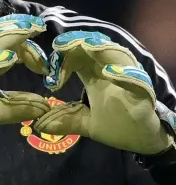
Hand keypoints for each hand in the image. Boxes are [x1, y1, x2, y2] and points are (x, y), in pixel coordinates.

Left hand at [34, 31, 175, 155]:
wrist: (145, 140)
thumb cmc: (119, 126)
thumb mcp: (86, 124)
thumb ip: (65, 121)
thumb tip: (38, 125)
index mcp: (96, 76)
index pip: (76, 58)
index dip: (62, 59)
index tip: (48, 76)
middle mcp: (111, 73)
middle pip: (94, 50)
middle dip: (77, 44)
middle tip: (60, 45)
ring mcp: (129, 81)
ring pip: (117, 57)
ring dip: (101, 50)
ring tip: (85, 46)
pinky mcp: (143, 94)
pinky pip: (136, 81)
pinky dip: (126, 76)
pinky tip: (111, 73)